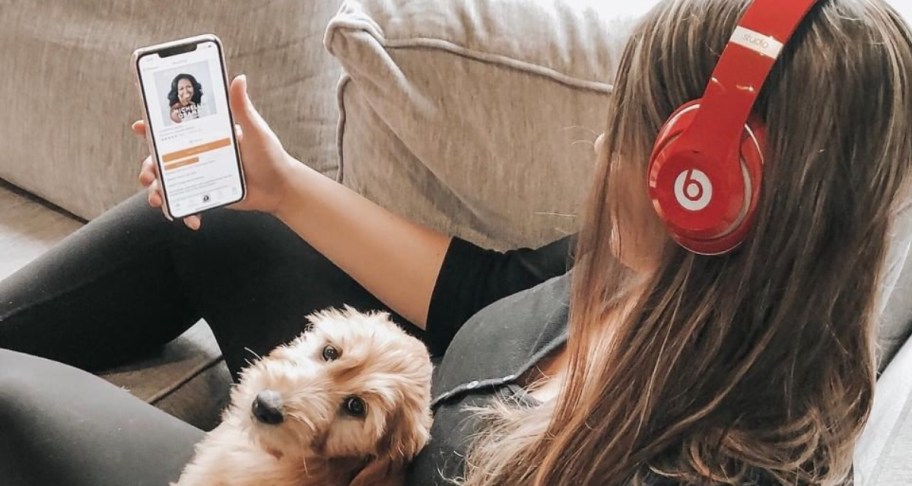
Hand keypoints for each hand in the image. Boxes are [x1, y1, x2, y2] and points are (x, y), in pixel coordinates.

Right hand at [134, 75, 295, 229]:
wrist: (281, 188)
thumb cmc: (270, 155)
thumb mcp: (256, 131)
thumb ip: (242, 108)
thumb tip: (239, 79)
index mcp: (204, 135)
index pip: (172, 129)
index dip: (152, 127)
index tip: (139, 127)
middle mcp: (197, 154)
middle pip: (162, 159)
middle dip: (148, 168)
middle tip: (147, 175)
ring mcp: (199, 176)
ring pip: (169, 183)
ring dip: (158, 193)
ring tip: (157, 199)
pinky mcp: (206, 195)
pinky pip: (188, 205)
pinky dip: (185, 213)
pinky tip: (192, 221)